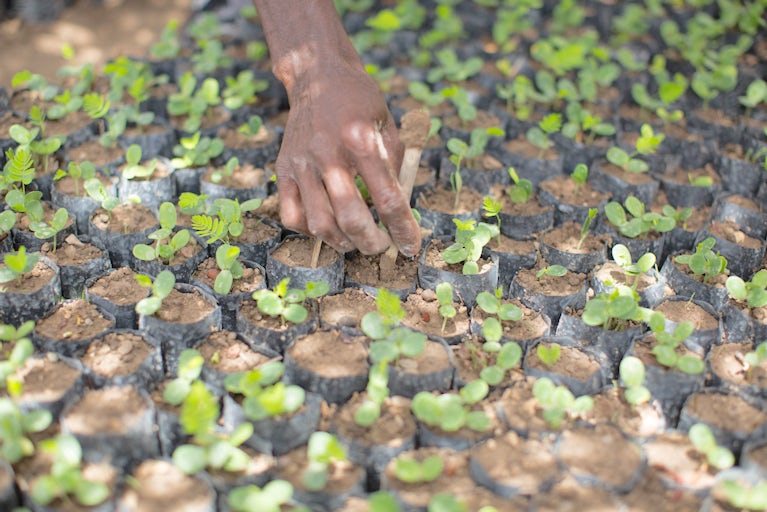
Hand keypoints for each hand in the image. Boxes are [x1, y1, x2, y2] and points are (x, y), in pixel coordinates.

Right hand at [274, 61, 420, 255]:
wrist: (318, 75)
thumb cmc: (360, 102)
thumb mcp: (388, 126)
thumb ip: (395, 169)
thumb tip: (401, 215)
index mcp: (360, 138)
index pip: (387, 197)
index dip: (403, 228)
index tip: (411, 245)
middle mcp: (327, 152)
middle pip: (350, 217)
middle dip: (371, 242)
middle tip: (381, 246)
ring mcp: (301, 163)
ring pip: (320, 223)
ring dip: (342, 242)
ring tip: (356, 240)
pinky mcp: (283, 170)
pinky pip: (292, 216)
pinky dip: (312, 231)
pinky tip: (328, 226)